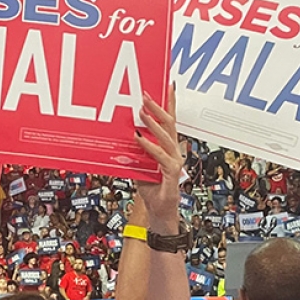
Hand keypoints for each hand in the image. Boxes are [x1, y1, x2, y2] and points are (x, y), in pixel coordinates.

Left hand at [133, 87, 181, 233]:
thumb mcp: (140, 167)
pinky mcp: (172, 175)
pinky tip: (139, 139)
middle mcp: (175, 153)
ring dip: (153, 124)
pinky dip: (149, 147)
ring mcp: (175, 163)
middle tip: (146, 95)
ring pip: (167, 138)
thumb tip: (124, 136)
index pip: (170, 122)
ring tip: (142, 112)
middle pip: (170, 125)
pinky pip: (160, 158)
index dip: (169, 103)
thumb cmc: (152, 191)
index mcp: (169, 149)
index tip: (167, 85)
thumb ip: (135, 152)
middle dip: (158, 108)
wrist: (160, 214)